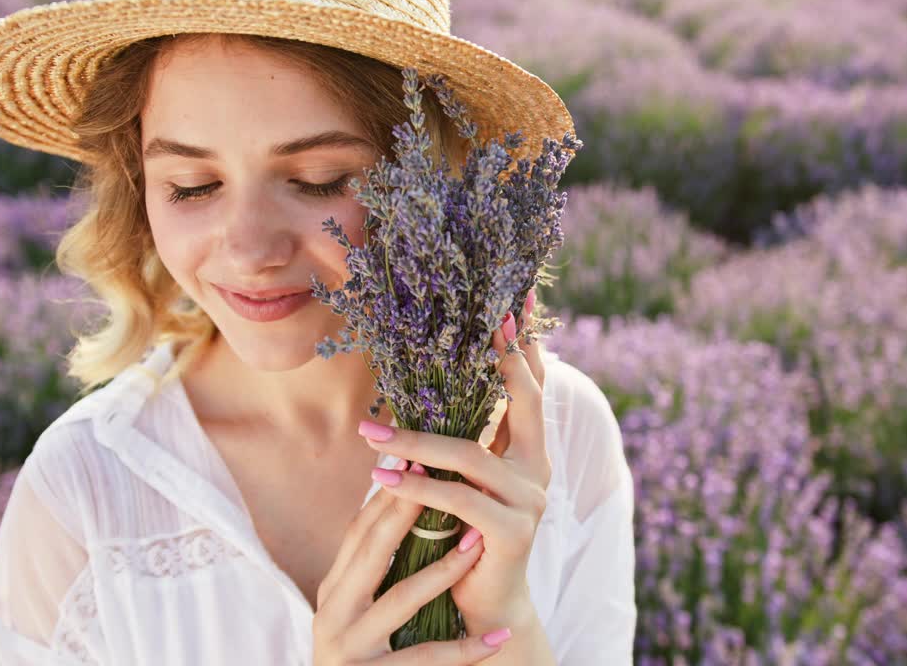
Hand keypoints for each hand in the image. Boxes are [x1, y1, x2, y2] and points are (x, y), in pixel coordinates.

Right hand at [312, 457, 513, 663]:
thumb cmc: (364, 652)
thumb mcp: (359, 603)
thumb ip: (377, 561)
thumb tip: (407, 492)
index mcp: (334, 590)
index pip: (361, 531)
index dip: (391, 491)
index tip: (421, 454)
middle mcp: (333, 615)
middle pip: (372, 551)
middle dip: (408, 509)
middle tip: (447, 476)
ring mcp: (351, 651)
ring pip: (398, 600)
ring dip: (440, 569)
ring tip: (477, 541)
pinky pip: (425, 662)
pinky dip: (463, 652)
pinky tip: (496, 638)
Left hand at [359, 288, 549, 631]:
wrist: (484, 606)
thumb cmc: (465, 536)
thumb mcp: (463, 480)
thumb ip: (463, 438)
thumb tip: (427, 385)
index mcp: (528, 450)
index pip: (532, 385)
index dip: (523, 343)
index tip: (511, 301)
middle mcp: (537, 468)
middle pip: (524, 400)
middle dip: (504, 358)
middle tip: (484, 321)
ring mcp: (529, 500)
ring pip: (470, 454)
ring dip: (414, 440)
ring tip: (369, 432)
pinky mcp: (512, 532)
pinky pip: (459, 501)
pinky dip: (417, 488)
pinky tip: (382, 478)